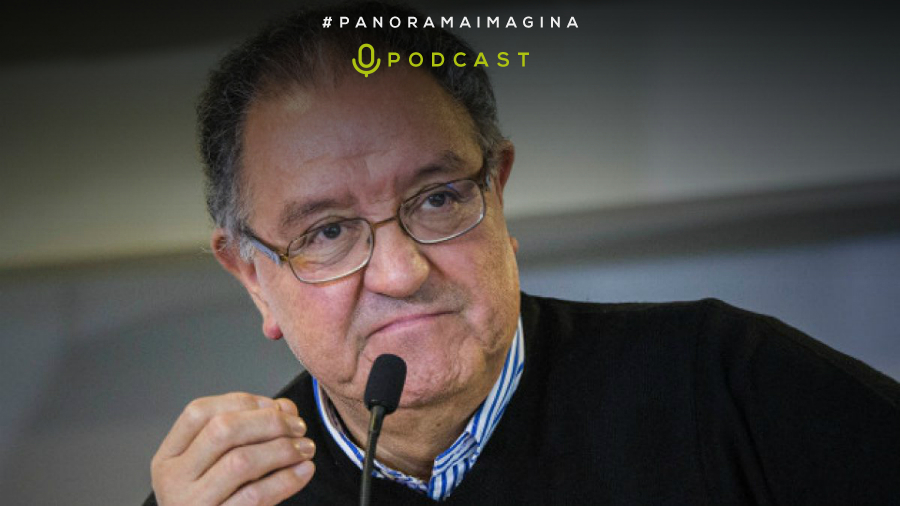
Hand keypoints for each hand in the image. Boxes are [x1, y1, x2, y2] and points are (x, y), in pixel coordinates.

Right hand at [151, 392, 315, 505]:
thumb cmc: (217, 500)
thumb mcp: (218, 465)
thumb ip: (247, 432)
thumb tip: (285, 407)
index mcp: (168, 457)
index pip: (198, 412)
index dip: (241, 402)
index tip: (275, 405)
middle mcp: (173, 480)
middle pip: (222, 430)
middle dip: (269, 422)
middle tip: (298, 426)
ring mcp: (191, 505)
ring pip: (241, 461)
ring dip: (282, 449)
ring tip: (306, 448)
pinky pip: (255, 496)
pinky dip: (286, 479)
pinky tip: (304, 470)